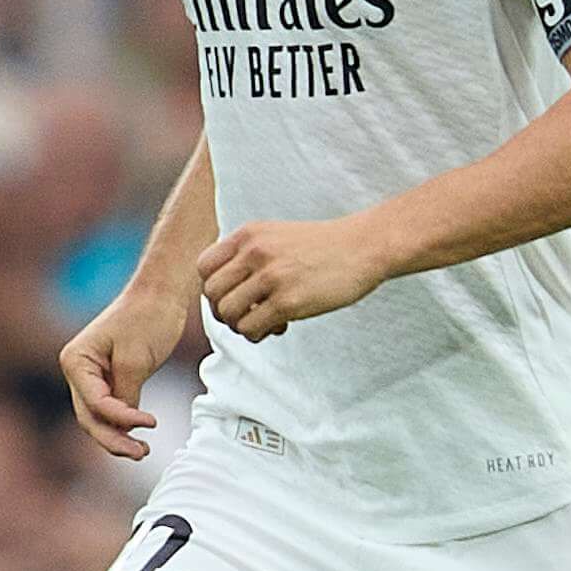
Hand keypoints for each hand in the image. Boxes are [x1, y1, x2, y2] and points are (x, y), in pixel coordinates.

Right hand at [58, 291, 187, 457]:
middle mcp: (77, 370)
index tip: (151, 422)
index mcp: (76, 360)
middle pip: (90, 417)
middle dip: (114, 438)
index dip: (120, 418)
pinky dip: (124, 423)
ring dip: (118, 436)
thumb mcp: (136, 360)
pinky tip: (139, 437)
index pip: (94, 403)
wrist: (162, 293)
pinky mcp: (108, 378)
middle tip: (141, 453)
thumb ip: (125, 396)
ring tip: (143, 452)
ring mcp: (90, 376)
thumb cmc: (148, 317)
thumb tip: (122, 428)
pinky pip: (111, 409)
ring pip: (99, 417)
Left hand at [198, 215, 393, 342]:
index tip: (235, 296)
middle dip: (224, 311)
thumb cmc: (324, 246)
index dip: (214, 288)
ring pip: (227, 313)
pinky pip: (250, 328)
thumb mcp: (277, 236)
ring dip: (241, 325)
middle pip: (211, 293)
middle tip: (247, 315)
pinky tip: (279, 327)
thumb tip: (224, 294)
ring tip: (264, 322)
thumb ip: (249, 255)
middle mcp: (254, 252)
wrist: (365, 246)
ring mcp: (270, 276)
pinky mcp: (287, 301)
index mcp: (249, 235)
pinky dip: (257, 335)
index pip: (204, 266)